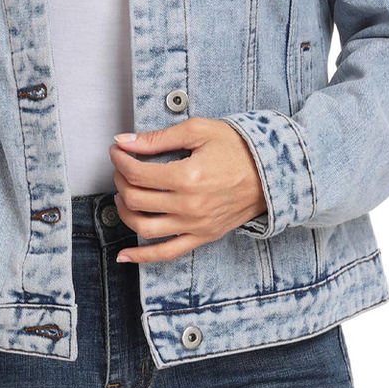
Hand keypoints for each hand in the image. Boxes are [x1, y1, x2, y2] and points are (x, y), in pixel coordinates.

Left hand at [108, 116, 266, 262]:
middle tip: (121, 167)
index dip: (119, 159)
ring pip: (144, 227)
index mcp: (187, 177)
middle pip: (135, 199)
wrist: (271, 171)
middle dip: (120, 180)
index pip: (137, 173)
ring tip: (122, 195)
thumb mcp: (198, 131)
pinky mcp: (202, 237)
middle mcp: (189, 205)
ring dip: (124, 212)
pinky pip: (167, 253)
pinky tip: (123, 255)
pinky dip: (142, 256)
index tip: (117, 150)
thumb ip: (158, 138)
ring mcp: (195, 225)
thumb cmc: (237, 147)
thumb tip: (124, 140)